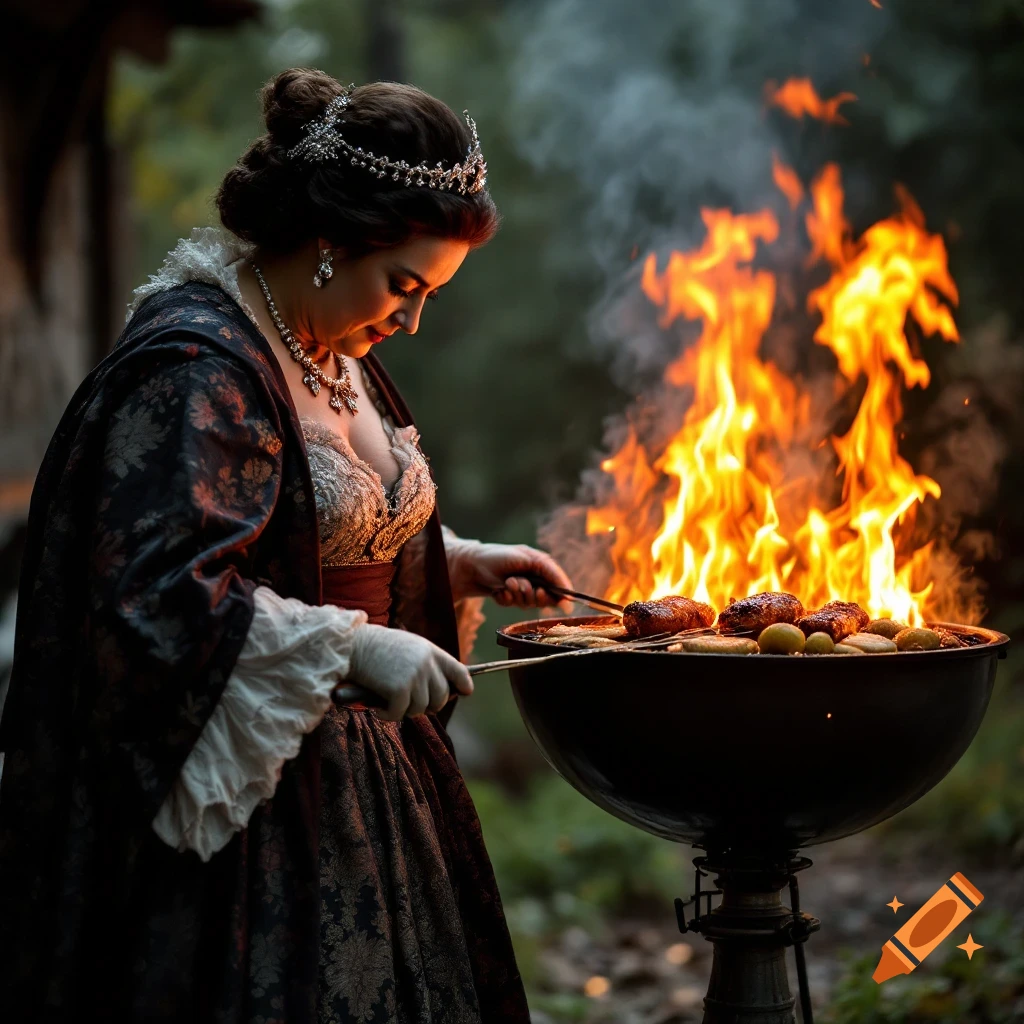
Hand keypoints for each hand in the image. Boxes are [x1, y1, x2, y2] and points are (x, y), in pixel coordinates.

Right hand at [347, 624, 473, 721]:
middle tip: (409, 704)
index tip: (465, 692)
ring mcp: (414, 677)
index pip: (459, 671)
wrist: (351, 646)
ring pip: (420, 709)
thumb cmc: (376, 648)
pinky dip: (388, 714)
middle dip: (428, 705)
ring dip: (404, 710)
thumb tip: (439, 691)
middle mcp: (427, 664)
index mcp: (431, 651)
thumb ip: (425, 663)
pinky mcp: (399, 690)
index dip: (463, 685)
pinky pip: (400, 714)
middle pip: (441, 697)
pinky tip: (378, 707)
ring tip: (389, 700)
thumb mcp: (408, 647)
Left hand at [447, 539, 574, 611]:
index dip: (559, 596)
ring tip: (507, 582)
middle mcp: (534, 579)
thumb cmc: (500, 556)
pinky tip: (499, 590)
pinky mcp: (509, 598)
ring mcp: (521, 590)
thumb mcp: (529, 558)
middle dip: (532, 594)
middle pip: (545, 599)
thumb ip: (550, 572)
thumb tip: (567, 591)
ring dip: (517, 595)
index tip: (554, 601)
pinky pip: (513, 606)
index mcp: (542, 567)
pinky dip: (506, 599)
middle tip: (523, 586)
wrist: (472, 565)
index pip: (559, 587)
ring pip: (528, 604)